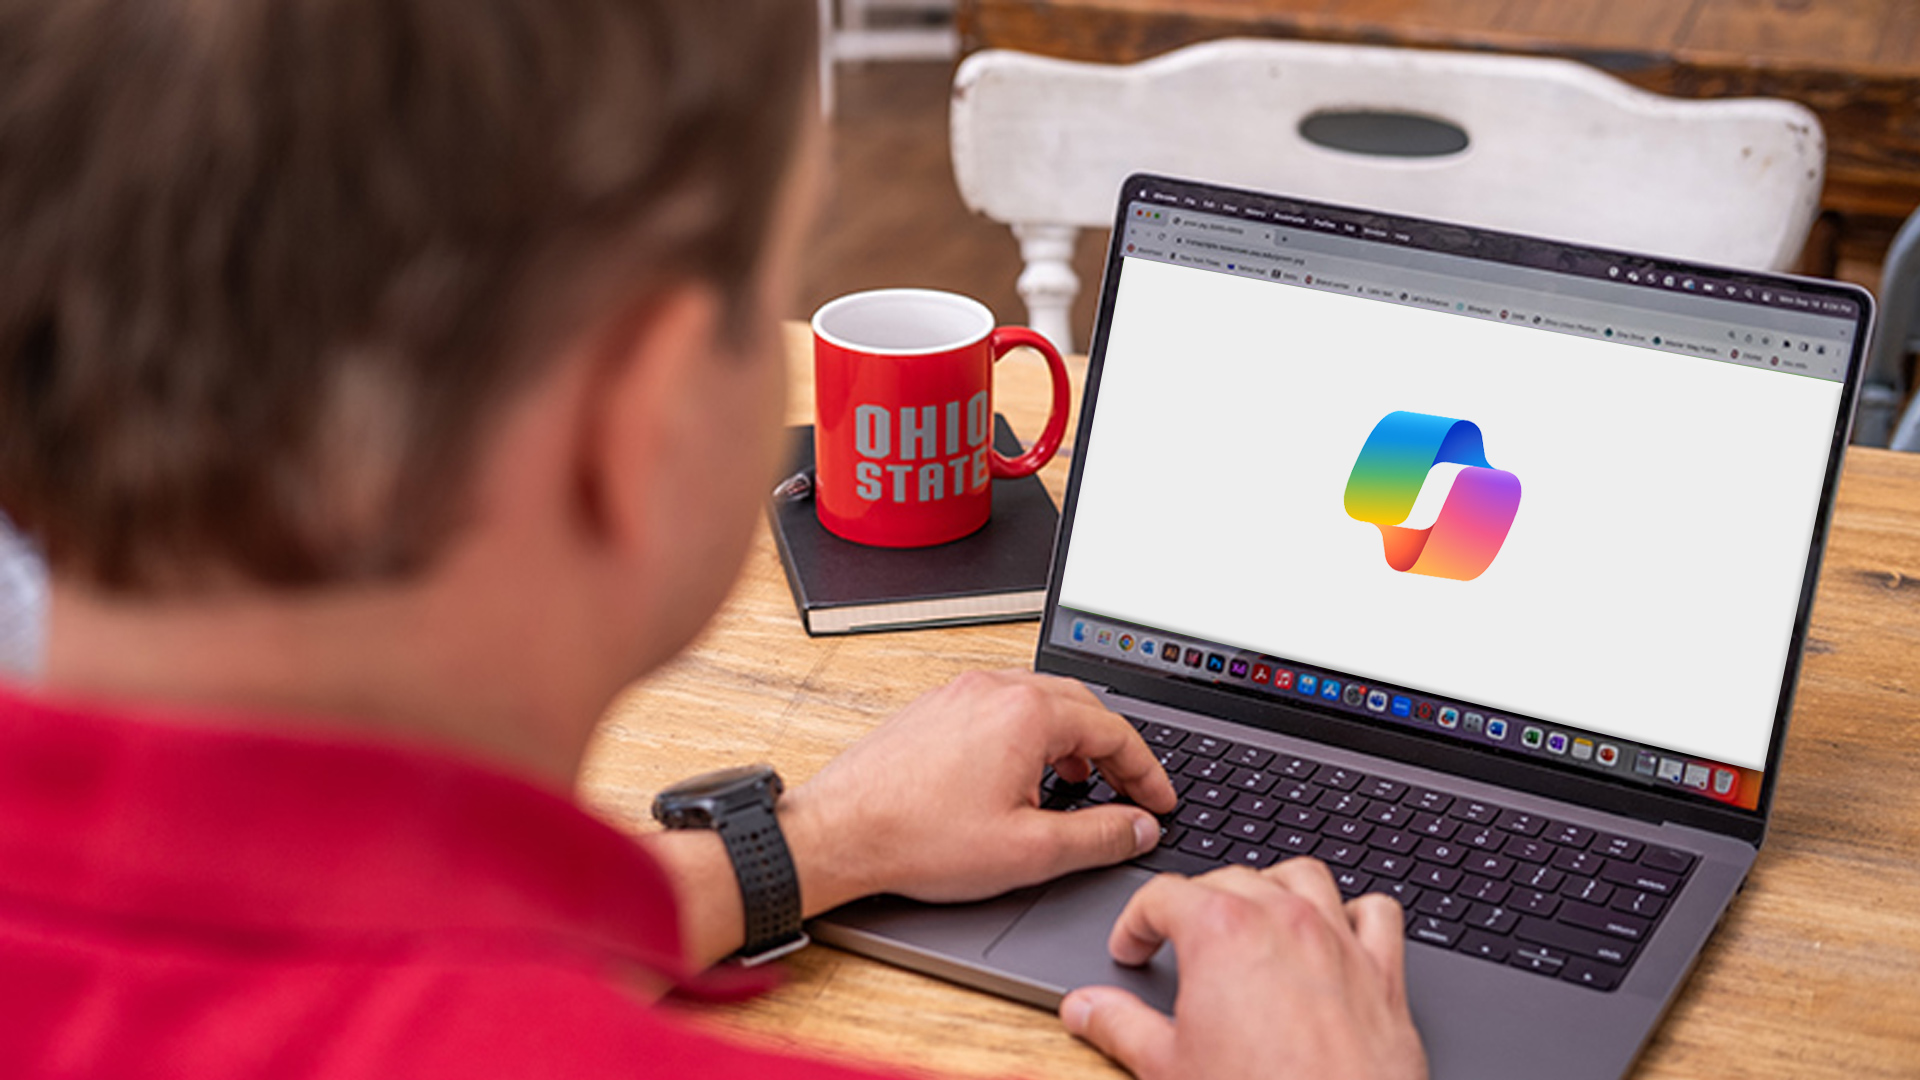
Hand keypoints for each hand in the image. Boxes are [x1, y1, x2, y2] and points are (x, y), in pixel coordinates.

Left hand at [782, 669, 1176, 909]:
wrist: (839, 832)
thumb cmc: (918, 838)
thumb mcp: (1028, 851)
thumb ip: (1097, 836)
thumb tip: (1137, 828)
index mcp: (1026, 713)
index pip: (1114, 730)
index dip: (1148, 771)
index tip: (1160, 801)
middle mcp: (993, 689)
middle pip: (1080, 703)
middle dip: (1112, 747)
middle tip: (1129, 789)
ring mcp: (959, 693)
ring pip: (1038, 699)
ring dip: (1070, 736)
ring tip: (1078, 780)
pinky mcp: (934, 708)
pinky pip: (1000, 705)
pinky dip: (1028, 732)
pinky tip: (1021, 772)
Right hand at [1060, 859, 1426, 1079]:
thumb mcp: (1165, 1068)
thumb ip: (1119, 1026)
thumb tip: (1086, 1008)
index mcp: (1221, 932)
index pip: (1163, 895)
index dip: (1136, 922)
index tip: (1132, 949)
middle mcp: (1283, 920)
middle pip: (1229, 879)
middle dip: (1195, 904)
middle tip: (1177, 944)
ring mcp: (1338, 942)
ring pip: (1302, 877)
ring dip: (1272, 889)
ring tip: (1252, 921)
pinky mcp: (1384, 975)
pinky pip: (1377, 914)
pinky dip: (1353, 915)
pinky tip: (1334, 936)